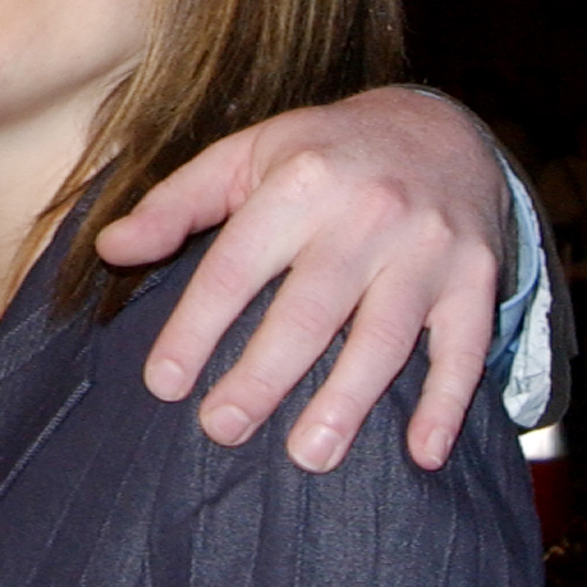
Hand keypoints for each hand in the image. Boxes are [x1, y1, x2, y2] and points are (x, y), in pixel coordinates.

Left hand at [96, 86, 506, 472]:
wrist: (442, 130)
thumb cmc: (323, 154)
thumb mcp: (244, 155)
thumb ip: (175, 204)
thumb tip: (109, 248)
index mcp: (301, 180)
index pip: (235, 267)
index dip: (195, 327)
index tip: (164, 384)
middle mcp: (368, 212)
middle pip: (309, 310)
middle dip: (263, 376)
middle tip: (222, 429)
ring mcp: (429, 248)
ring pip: (385, 336)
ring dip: (347, 401)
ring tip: (308, 456)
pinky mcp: (477, 277)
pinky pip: (466, 347)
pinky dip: (448, 402)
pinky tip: (423, 454)